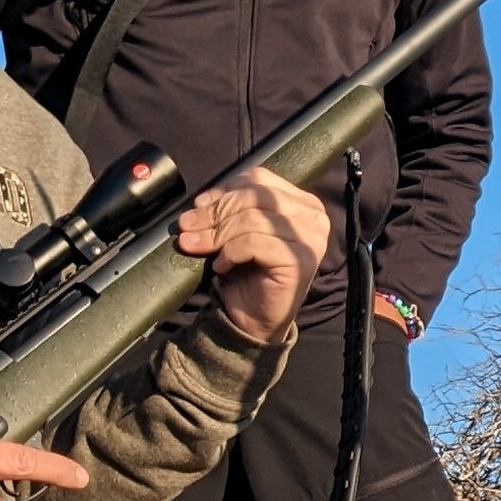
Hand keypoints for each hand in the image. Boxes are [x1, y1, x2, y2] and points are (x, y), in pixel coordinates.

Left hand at [179, 169, 330, 343]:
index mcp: (302, 203)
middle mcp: (314, 217)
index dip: (224, 190)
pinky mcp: (300, 261)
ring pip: (253, 218)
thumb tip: (201, 201)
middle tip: (186, 227)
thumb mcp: (237, 231)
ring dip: (216, 233)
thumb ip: (229, 208)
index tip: (197, 208)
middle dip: (214, 211)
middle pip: (255, 196)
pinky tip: (221, 266)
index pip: (259, 179)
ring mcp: (311, 239)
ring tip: (196, 247)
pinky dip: (230, 252)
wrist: (254, 321)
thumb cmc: (247, 273)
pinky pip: (255, 243)